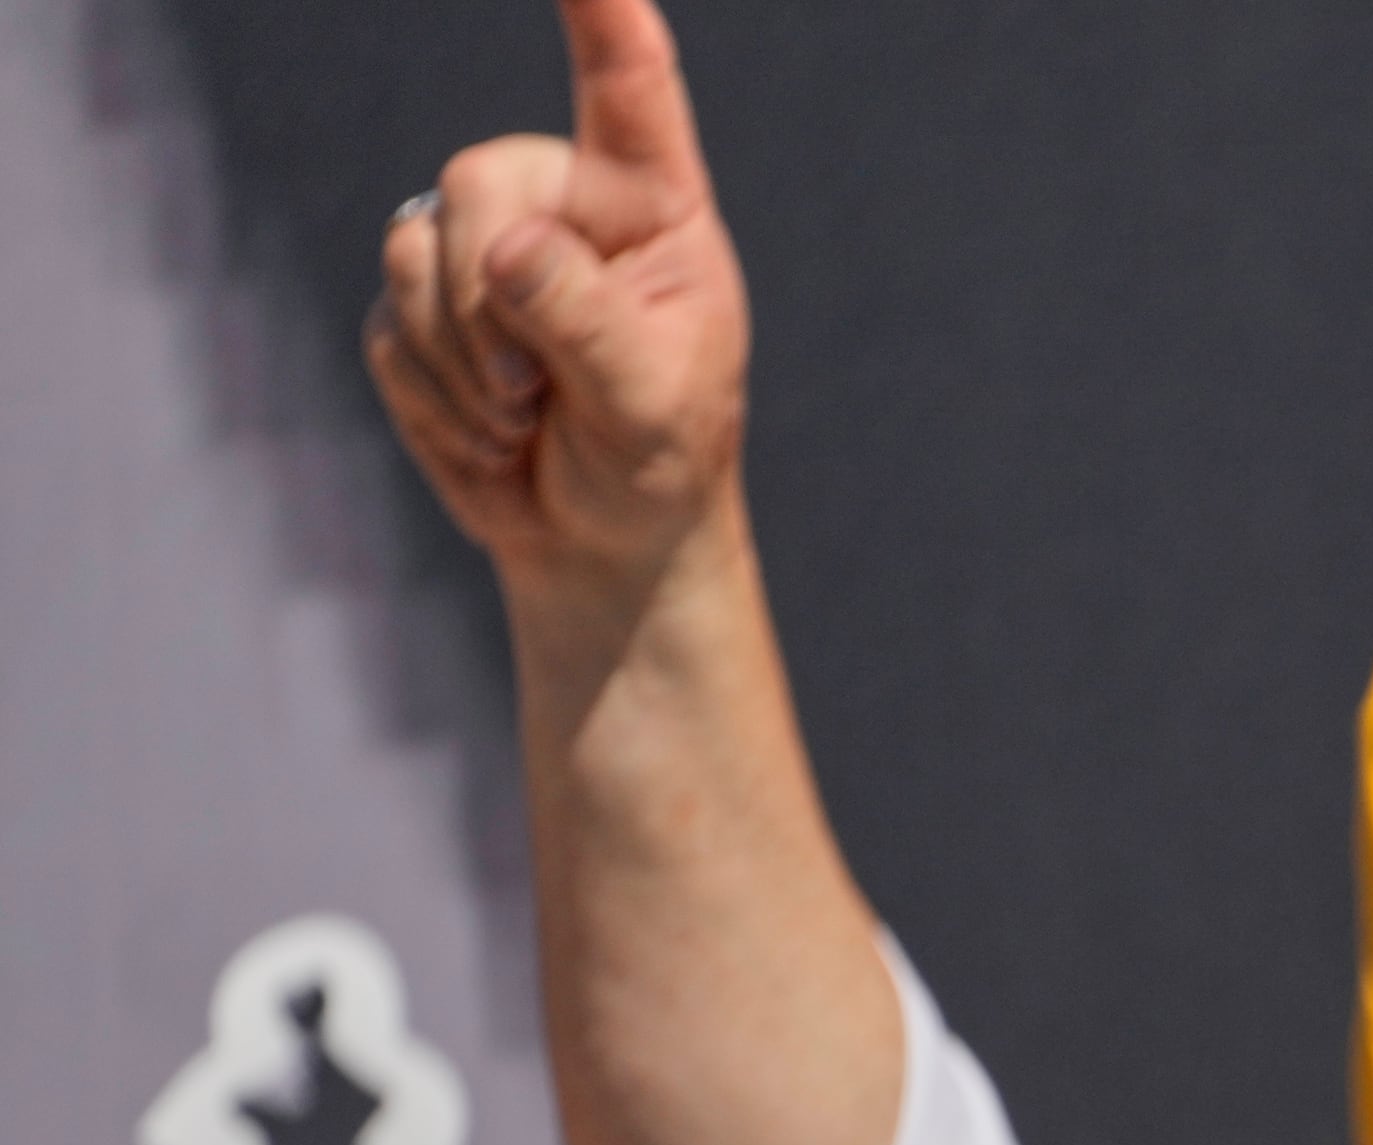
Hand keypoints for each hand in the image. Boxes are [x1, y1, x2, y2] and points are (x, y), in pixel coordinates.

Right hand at [365, 0, 745, 588]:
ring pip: (417, 253)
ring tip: (528, 419)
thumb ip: (587, 321)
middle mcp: (563, 205)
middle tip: (533, 391)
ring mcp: (483, 248)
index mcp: (651, 205)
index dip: (603, 16)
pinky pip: (389, 330)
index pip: (627, 88)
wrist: (604, 539)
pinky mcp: (422, 307)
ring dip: (465, 362)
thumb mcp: (650, 401)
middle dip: (487, 292)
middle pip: (478, 180)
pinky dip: (438, 401)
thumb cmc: (657, 461)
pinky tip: (495, 436)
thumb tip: (506, 249)